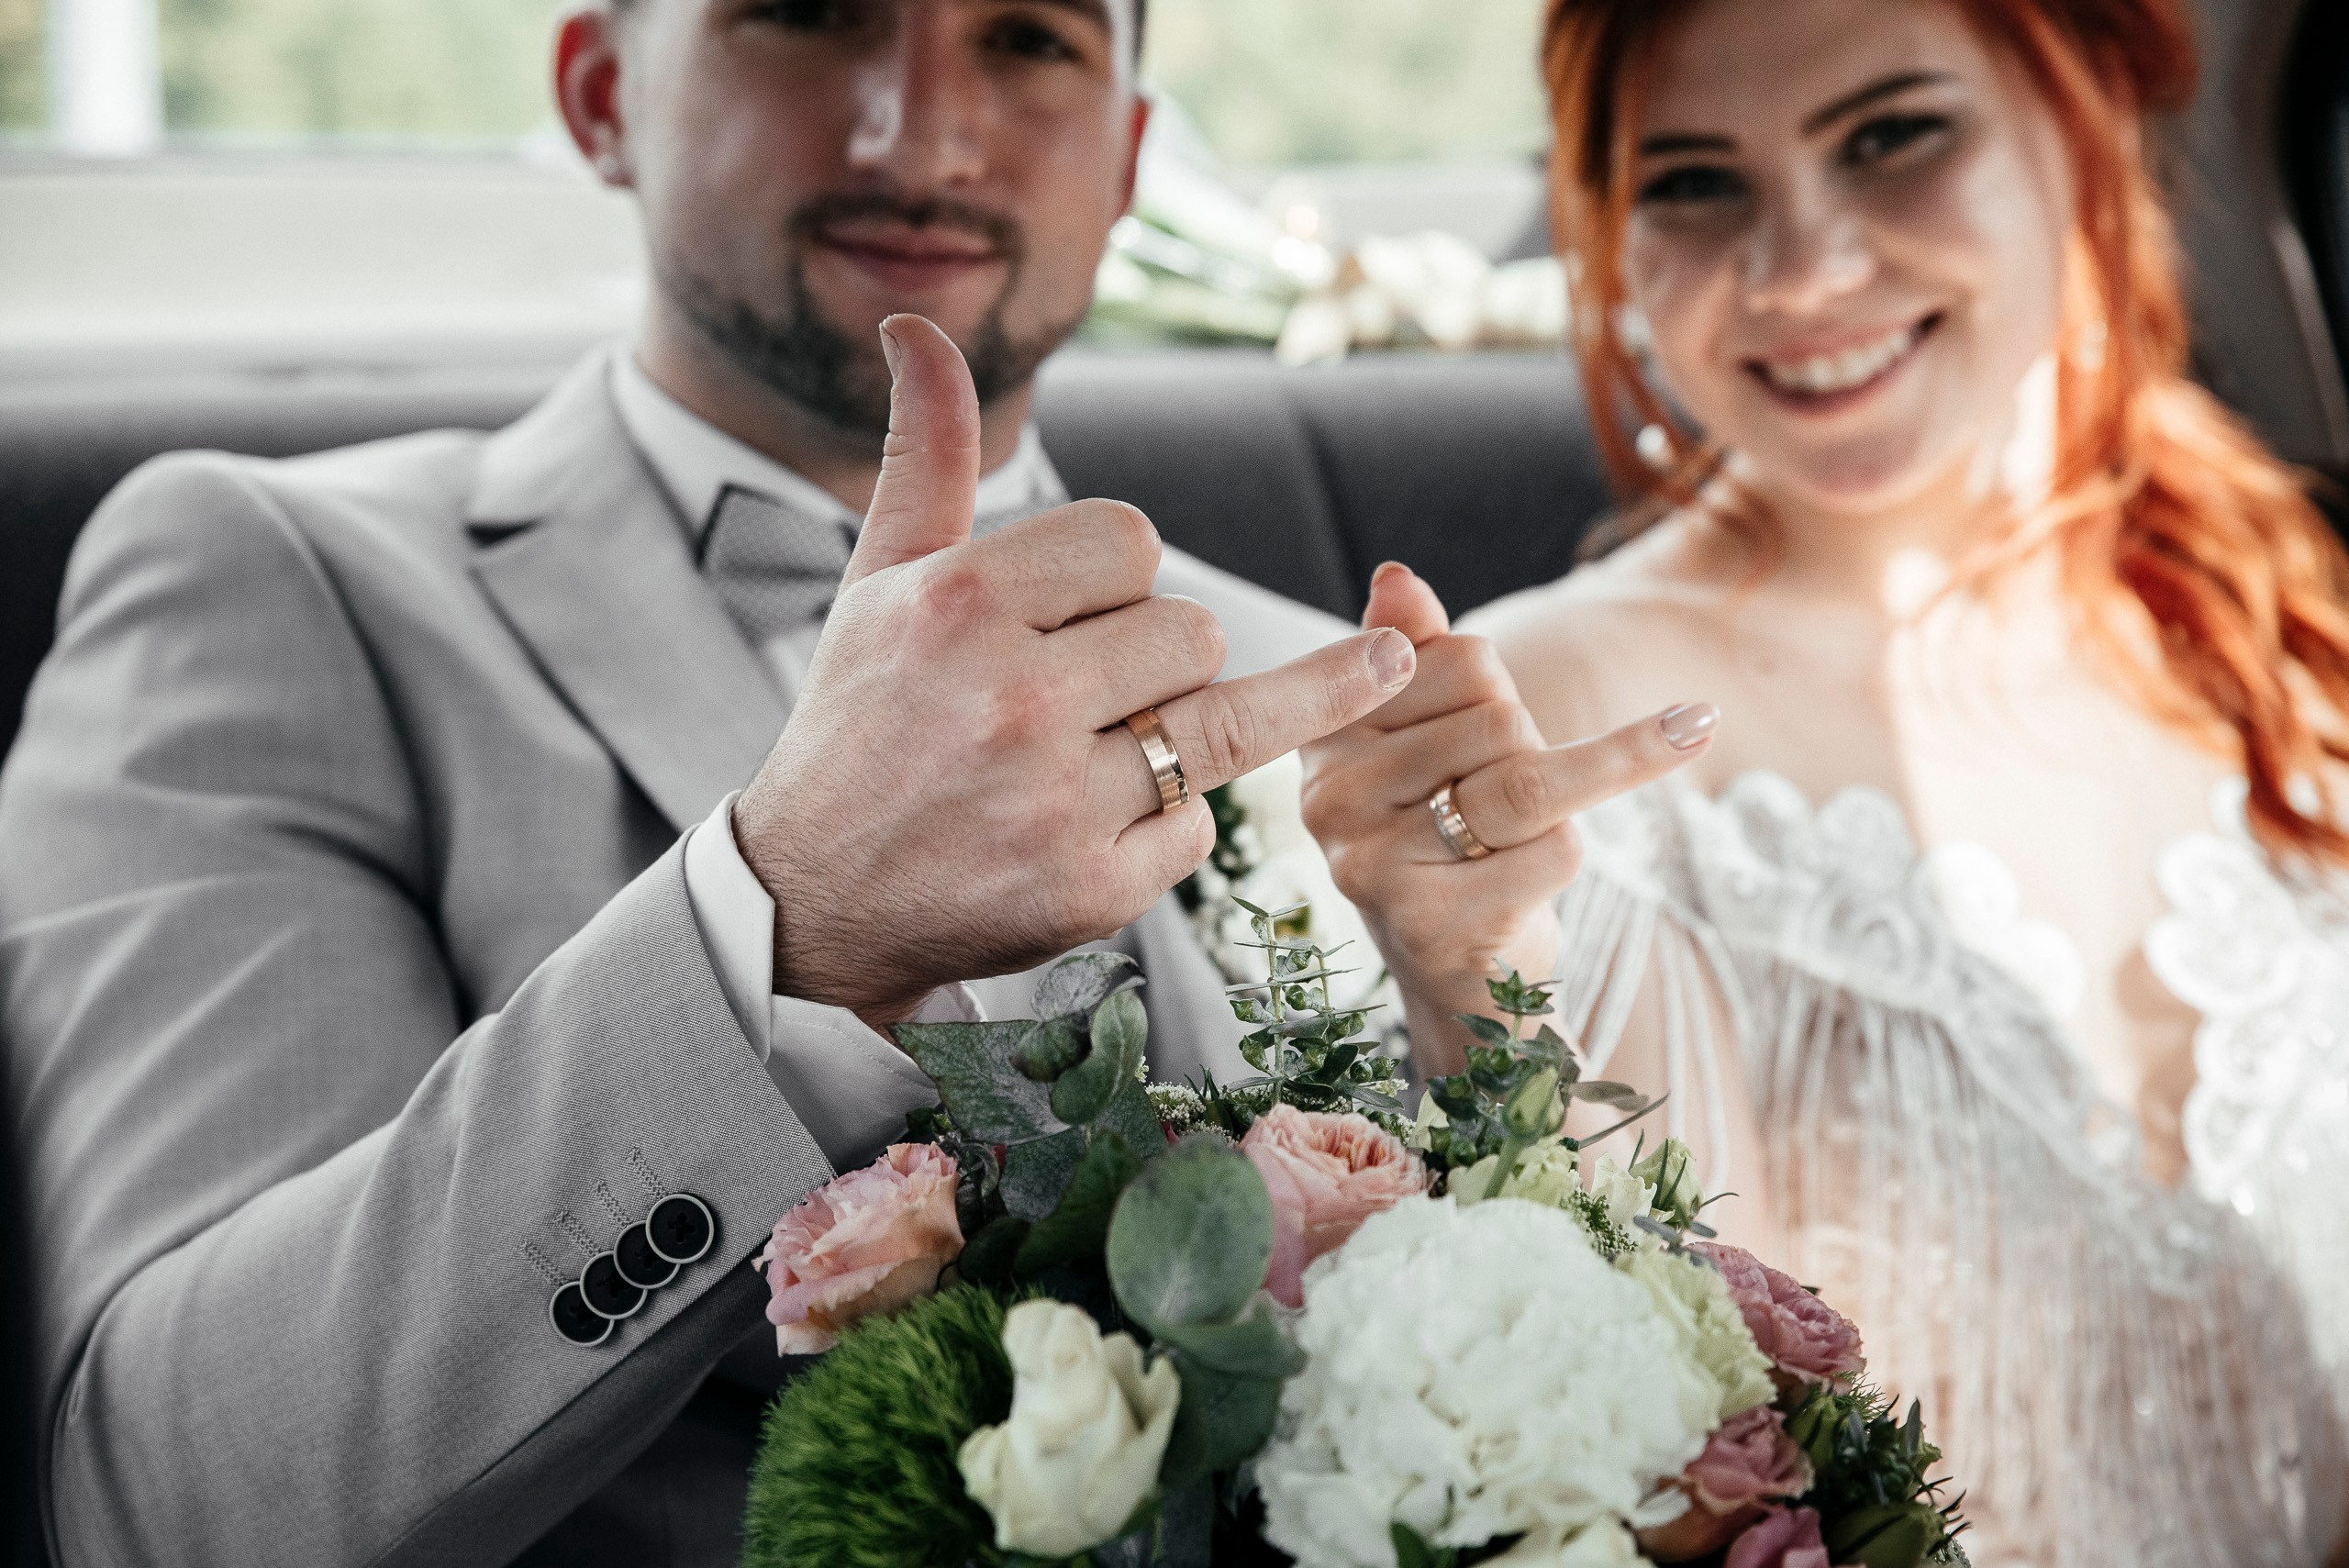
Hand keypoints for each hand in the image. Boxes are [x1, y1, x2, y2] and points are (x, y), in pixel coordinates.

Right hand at [733, 316, 1416, 1030]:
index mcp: (959, 603)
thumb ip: (922, 453)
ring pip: (1221, 725)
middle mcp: (1011, 697)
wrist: (811, 898)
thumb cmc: (859, 725)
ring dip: (1189, 731)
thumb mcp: (878, 584)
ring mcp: (1055, 801)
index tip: (1067, 618)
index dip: (1116, 580)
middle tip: (1079, 698)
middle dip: (1156, 659)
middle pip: (1192, 631)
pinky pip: (1200, 827)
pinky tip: (1090, 831)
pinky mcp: (1090, 891)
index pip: (1133, 541)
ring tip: (1198, 721)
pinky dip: (1164, 829)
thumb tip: (917, 326)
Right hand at [1300, 563, 1714, 1075]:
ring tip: (1530, 834)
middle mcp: (1332, 800)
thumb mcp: (1430, 741)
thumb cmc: (1453, 840)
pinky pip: (1557, 847)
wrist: (1463, 976)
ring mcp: (1375, 865)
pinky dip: (1568, 858)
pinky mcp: (1434, 924)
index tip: (1476, 740)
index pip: (1458, 658)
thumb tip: (1397, 577)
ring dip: (1562, 799)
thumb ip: (1418, 655)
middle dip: (1530, 751)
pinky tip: (1532, 883)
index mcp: (1324, 741)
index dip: (1496, 695)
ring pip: (1530, 777)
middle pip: (1501, 718)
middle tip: (1493, 809)